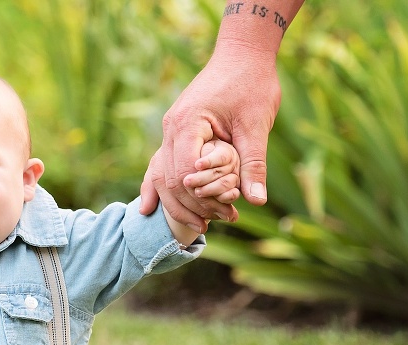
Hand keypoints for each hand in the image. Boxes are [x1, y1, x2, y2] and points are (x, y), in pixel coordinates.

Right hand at [139, 46, 280, 230]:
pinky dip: (156, 187)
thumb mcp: (257, 125)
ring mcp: (169, 131)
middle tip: (214, 225)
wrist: (242, 55)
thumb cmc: (252, 83)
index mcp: (187, 123)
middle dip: (189, 205)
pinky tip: (149, 208)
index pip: (183, 172)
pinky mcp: (175, 133)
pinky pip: (159, 164)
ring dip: (175, 202)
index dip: (201, 196)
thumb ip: (253, 164)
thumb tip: (256, 200)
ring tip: (197, 225)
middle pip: (167, 179)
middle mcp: (171, 128)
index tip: (224, 211)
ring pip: (159, 175)